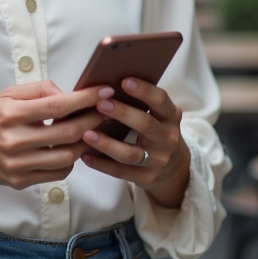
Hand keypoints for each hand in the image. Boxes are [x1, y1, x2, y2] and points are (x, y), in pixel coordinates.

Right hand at [0, 80, 110, 190]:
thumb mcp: (7, 95)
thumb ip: (39, 90)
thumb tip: (69, 94)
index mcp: (11, 114)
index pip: (58, 106)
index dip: (86, 99)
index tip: (105, 91)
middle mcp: (14, 140)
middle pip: (68, 132)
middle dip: (94, 119)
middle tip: (108, 110)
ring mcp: (18, 164)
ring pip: (67, 155)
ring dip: (87, 142)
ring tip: (94, 130)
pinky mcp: (21, 180)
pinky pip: (58, 172)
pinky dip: (72, 160)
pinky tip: (73, 148)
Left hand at [80, 77, 191, 207]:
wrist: (173, 167)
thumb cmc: (155, 130)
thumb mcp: (158, 114)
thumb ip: (140, 101)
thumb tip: (106, 84)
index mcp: (171, 116)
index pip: (161, 100)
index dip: (144, 90)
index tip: (124, 81)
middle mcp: (168, 138)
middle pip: (146, 125)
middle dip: (122, 113)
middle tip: (100, 103)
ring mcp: (158, 160)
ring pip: (131, 153)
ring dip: (107, 143)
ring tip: (86, 133)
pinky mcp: (147, 177)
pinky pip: (121, 172)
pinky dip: (102, 164)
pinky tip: (85, 155)